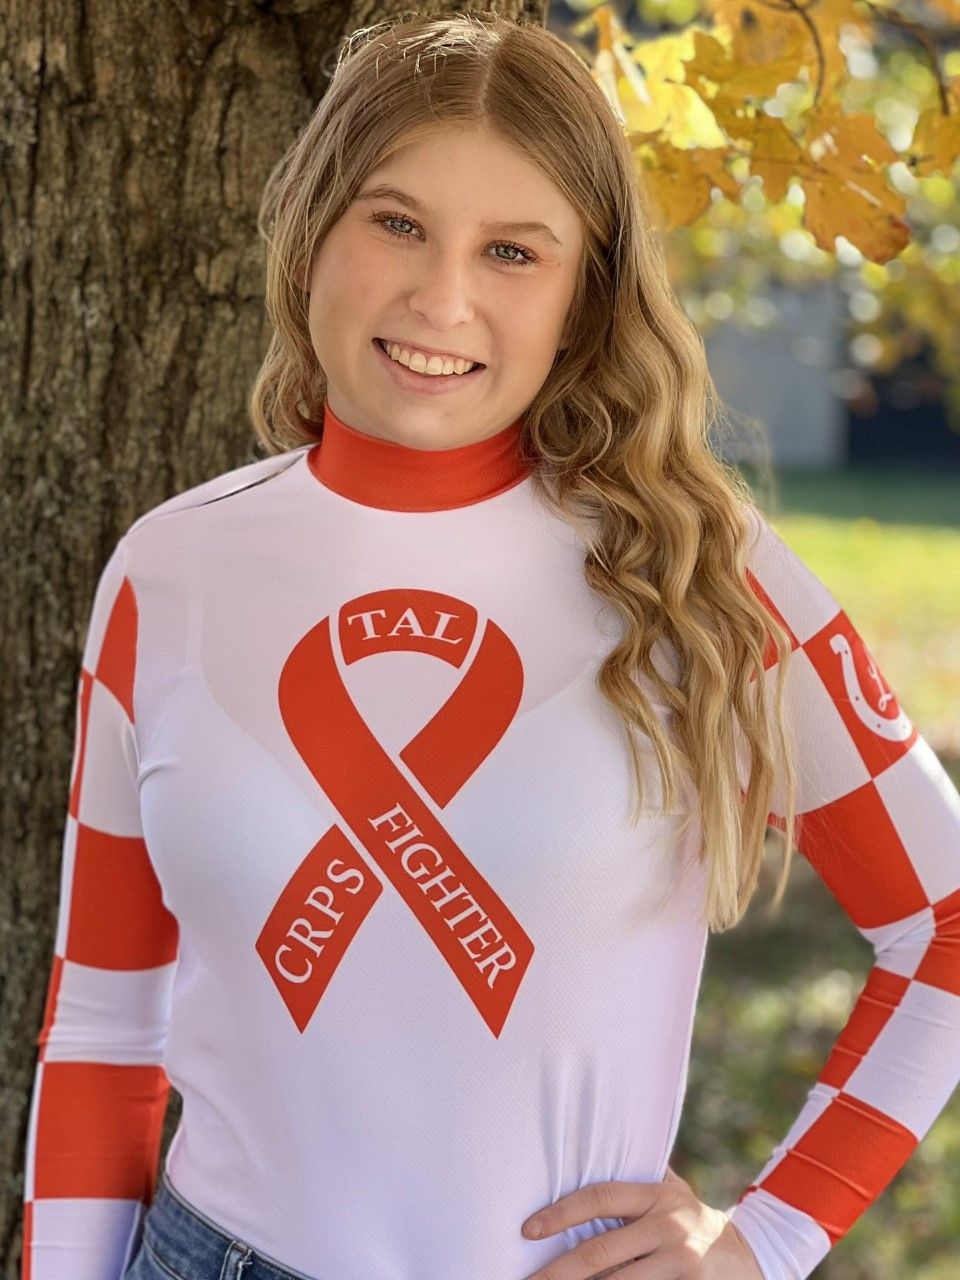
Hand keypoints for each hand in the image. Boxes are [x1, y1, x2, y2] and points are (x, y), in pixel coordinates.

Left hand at [520, 1166, 763, 1278]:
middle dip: (558, 1271)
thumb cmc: (691, 1220)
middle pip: (600, 1252)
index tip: (529, 1229)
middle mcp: (667, 1226)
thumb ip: (637, 1177)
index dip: (561, 1213)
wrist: (748, 1257)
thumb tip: (590, 1143)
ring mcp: (680, 1261)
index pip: (600, 1198)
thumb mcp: (670, 1192)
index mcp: (655, 1195)